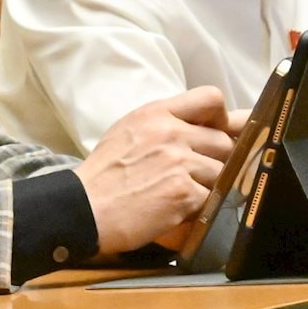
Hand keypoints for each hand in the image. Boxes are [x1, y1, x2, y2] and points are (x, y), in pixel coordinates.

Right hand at [75, 87, 232, 255]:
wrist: (84, 209)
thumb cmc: (105, 173)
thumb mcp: (130, 130)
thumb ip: (167, 123)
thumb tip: (212, 125)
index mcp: (157, 113)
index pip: (211, 98)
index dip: (221, 118)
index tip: (213, 133)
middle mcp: (171, 132)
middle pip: (223, 141)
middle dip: (215, 161)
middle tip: (194, 175)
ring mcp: (178, 162)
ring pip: (222, 172)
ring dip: (207, 187)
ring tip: (181, 194)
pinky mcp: (183, 192)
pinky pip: (211, 198)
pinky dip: (197, 207)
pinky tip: (176, 209)